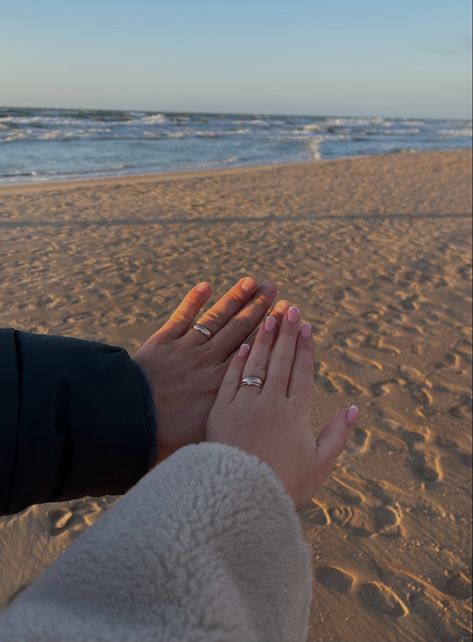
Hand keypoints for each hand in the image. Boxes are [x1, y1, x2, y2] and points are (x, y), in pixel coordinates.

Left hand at [134, 277, 288, 462]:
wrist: (129, 416)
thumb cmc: (165, 434)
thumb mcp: (205, 435)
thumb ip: (227, 422)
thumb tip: (248, 422)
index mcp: (222, 383)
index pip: (252, 349)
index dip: (270, 330)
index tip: (284, 314)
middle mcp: (208, 360)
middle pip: (238, 328)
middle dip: (258, 306)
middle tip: (274, 289)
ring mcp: (186, 348)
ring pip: (216, 318)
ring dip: (235, 298)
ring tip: (252, 282)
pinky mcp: (164, 341)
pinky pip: (183, 316)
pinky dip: (194, 300)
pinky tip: (206, 285)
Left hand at [206, 305, 358, 508]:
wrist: (241, 497)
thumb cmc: (284, 485)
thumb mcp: (320, 464)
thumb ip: (337, 435)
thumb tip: (353, 408)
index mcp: (296, 413)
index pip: (302, 372)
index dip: (305, 348)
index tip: (306, 326)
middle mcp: (271, 402)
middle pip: (280, 361)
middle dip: (286, 333)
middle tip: (290, 309)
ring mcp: (245, 404)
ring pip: (256, 363)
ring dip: (263, 338)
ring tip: (268, 317)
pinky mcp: (221, 411)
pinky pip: (231, 379)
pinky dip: (238, 361)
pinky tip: (243, 345)